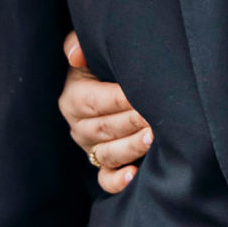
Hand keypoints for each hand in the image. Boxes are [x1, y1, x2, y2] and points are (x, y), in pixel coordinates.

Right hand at [59, 32, 152, 193]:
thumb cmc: (103, 66)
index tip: (143, 93)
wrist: (111, 85)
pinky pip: (105, 179)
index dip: (119, 99)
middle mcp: (79, 127)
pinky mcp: (103, 165)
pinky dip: (118, 181)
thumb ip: (79, 45)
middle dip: (131, 122)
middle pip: (104, 128)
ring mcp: (91, 149)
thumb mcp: (90, 52)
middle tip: (155, 117)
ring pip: (108, 154)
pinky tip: (133, 175)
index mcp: (73, 99)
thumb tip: (75, 54)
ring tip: (152, 138)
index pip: (94, 101)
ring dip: (130, 147)